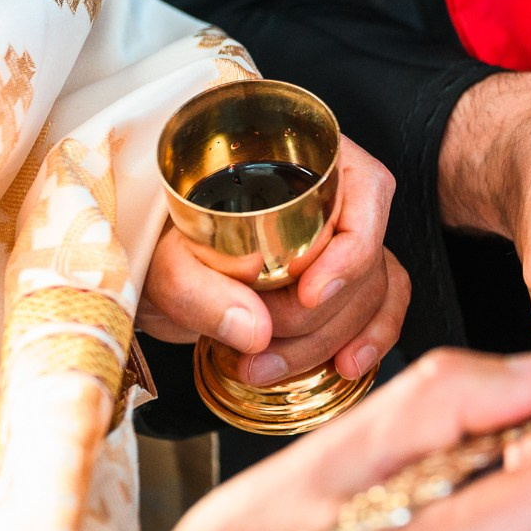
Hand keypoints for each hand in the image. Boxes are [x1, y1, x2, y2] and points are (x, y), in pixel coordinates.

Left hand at [138, 134, 406, 384]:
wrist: (149, 269)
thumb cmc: (156, 245)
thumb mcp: (163, 260)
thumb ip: (197, 290)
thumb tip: (254, 330)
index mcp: (305, 162)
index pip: (367, 192)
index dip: (350, 249)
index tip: (310, 294)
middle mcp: (336, 194)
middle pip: (366, 255)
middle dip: (317, 315)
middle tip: (258, 343)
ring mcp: (343, 240)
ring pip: (371, 291)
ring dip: (328, 340)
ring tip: (265, 367)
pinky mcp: (344, 279)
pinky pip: (380, 307)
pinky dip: (369, 339)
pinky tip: (346, 365)